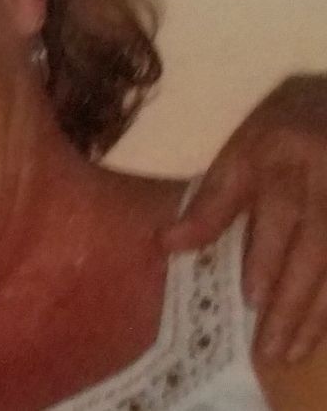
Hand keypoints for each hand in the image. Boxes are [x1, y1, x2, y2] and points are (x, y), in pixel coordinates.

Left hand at [164, 74, 326, 362]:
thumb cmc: (284, 129)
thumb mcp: (241, 148)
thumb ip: (211, 199)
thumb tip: (168, 243)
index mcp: (281, 155)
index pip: (274, 211)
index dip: (265, 257)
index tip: (251, 298)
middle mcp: (321, 179)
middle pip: (312, 249)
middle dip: (290, 301)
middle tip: (268, 348)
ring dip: (316, 314)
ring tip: (291, 352)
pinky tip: (321, 332)